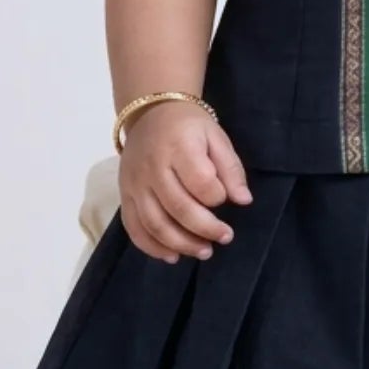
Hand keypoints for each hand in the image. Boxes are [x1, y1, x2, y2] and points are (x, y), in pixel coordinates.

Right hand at [118, 101, 253, 263]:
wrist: (150, 112)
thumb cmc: (189, 126)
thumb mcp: (216, 137)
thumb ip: (231, 168)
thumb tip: (244, 200)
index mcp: (179, 147)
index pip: (200, 182)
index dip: (218, 197)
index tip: (226, 198)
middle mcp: (153, 167)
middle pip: (178, 207)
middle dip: (205, 229)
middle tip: (225, 237)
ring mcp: (134, 183)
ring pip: (154, 223)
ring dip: (181, 244)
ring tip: (204, 252)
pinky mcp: (124, 195)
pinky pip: (133, 227)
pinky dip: (151, 247)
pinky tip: (172, 256)